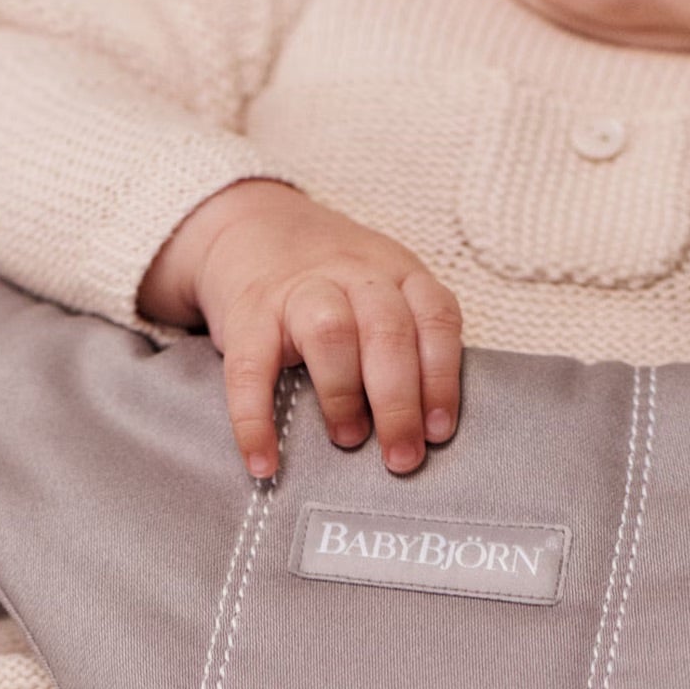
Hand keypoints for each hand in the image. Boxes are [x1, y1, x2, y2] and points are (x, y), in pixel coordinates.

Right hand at [138, 179, 463, 479]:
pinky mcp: (248, 315)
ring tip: (348, 440)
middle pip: (387, 331)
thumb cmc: (330, 285)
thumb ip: (405, 342)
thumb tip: (423, 433)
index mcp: (396, 273)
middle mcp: (353, 275)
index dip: (441, 377)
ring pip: (331, 332)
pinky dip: (256, 420)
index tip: (438, 432)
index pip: (435, 318)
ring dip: (344, 395)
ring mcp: (298, 291)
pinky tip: (264, 461)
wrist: (251, 228)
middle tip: (401, 457)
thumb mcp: (380, 292)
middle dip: (399, 402)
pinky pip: (251, 369)